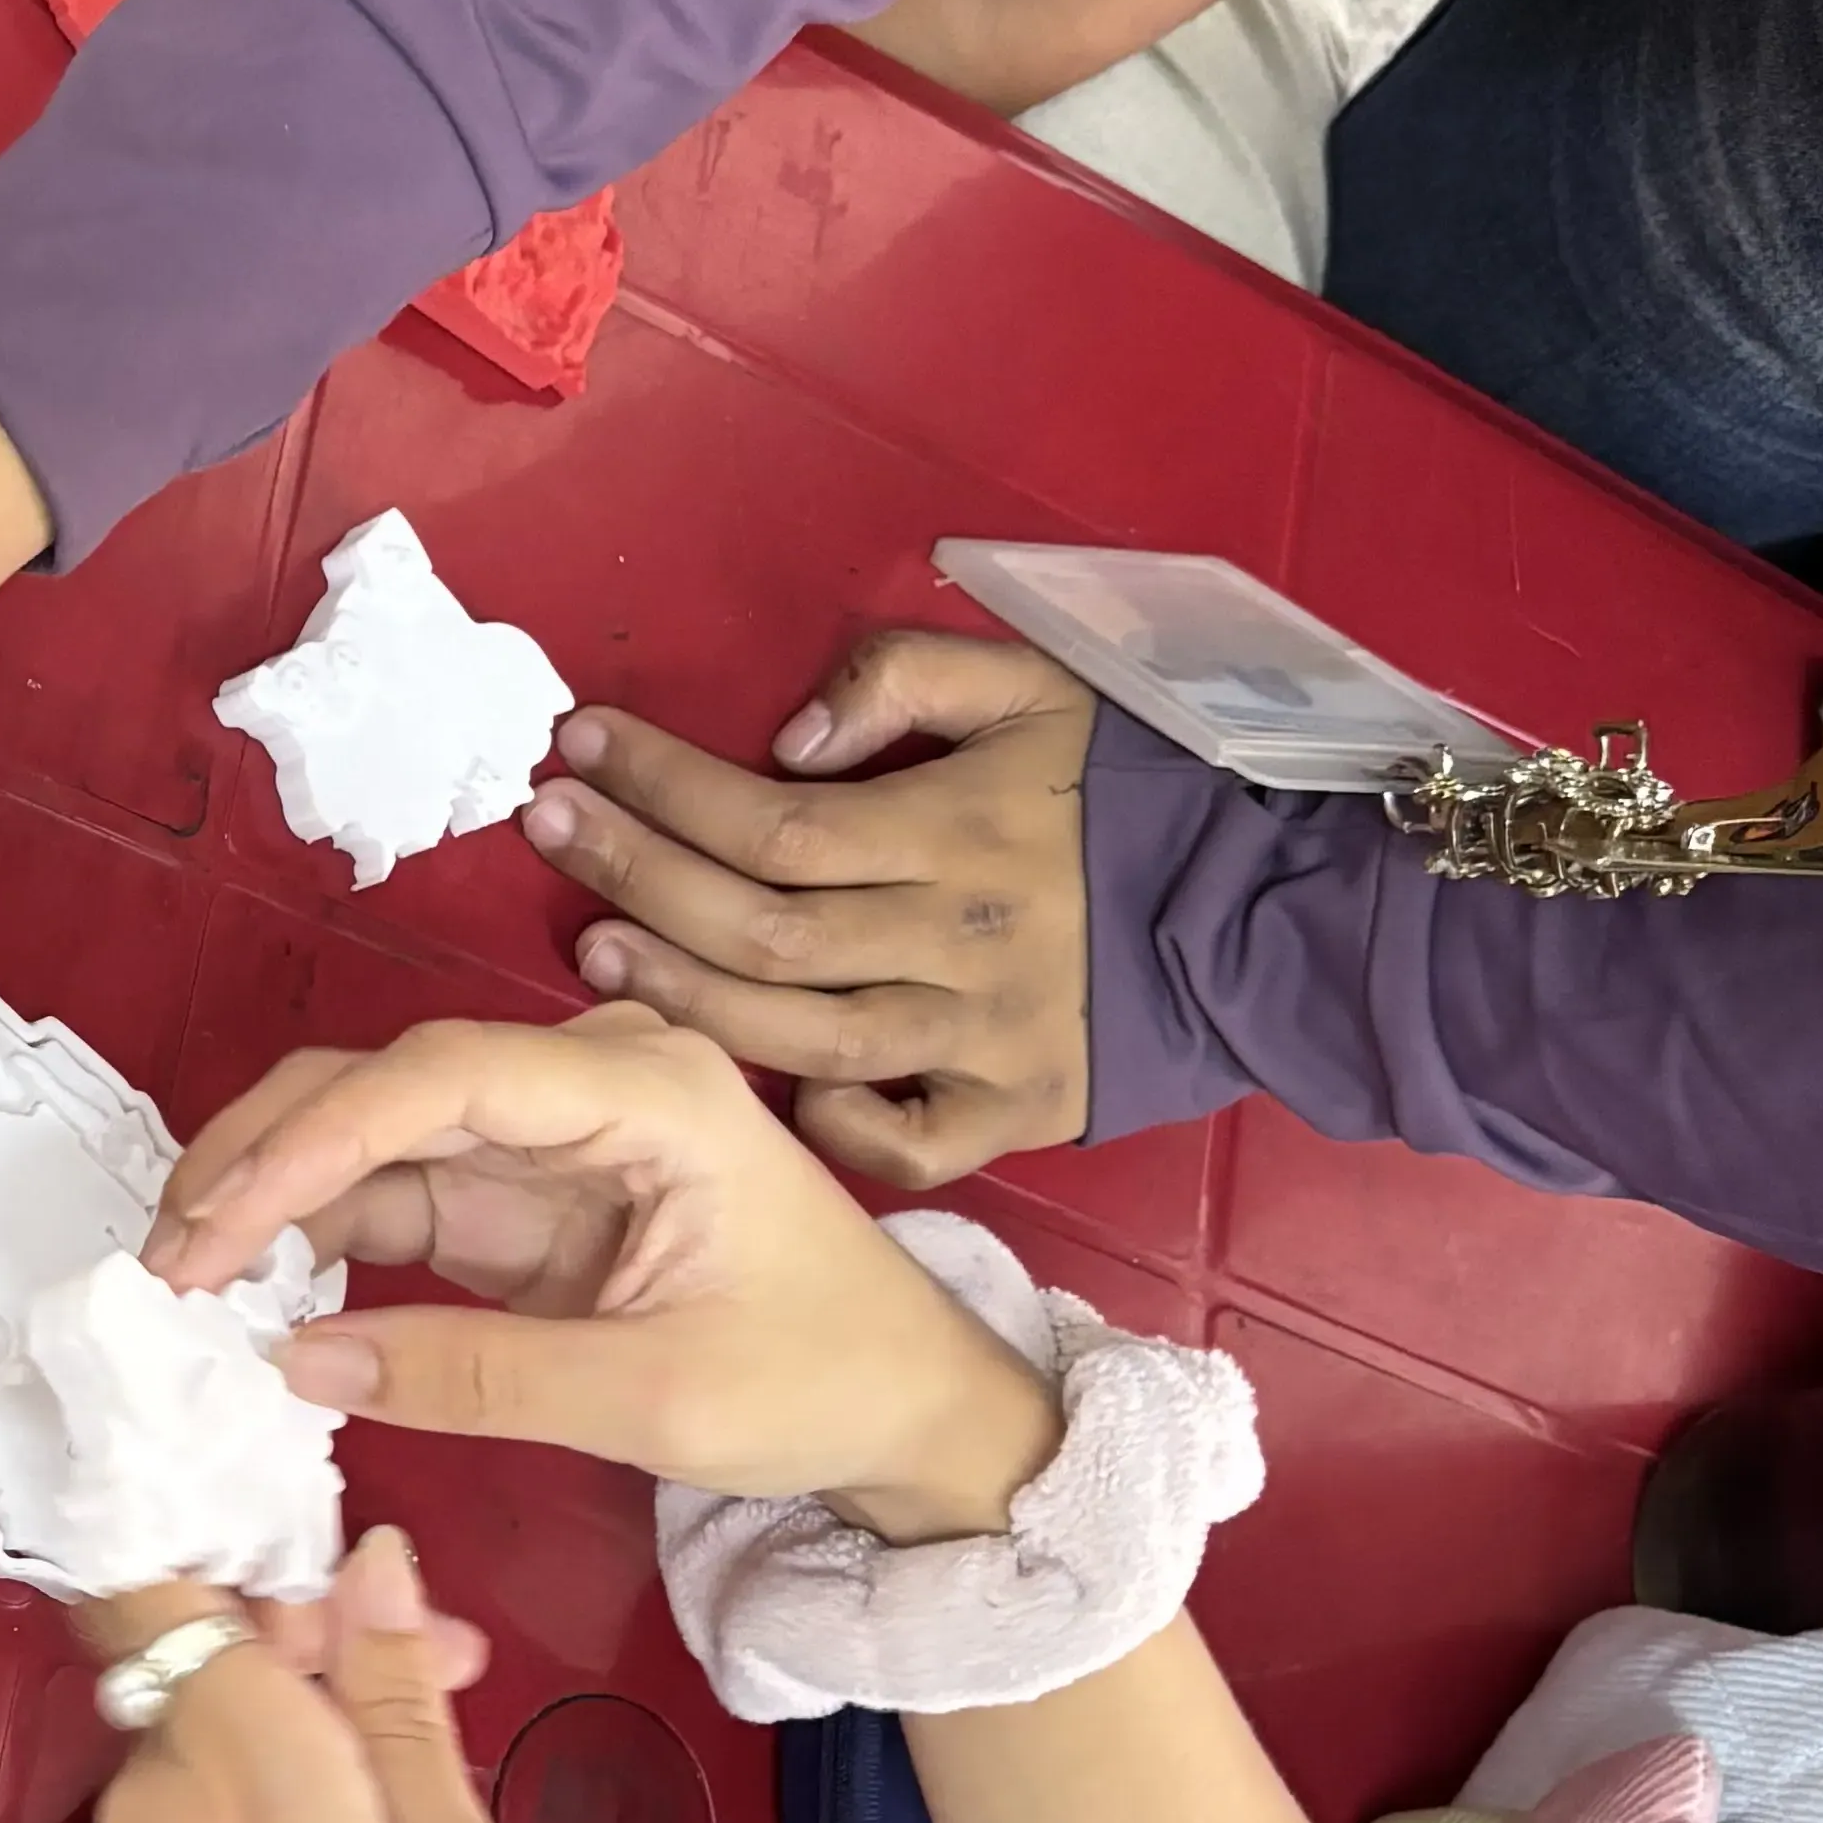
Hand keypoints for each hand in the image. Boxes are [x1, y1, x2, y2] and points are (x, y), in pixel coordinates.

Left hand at [69, 1540, 534, 1822]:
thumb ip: (402, 1717)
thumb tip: (366, 1563)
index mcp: (234, 1766)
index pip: (156, 1578)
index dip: (229, 1545)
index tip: (328, 1571)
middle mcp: (140, 1815)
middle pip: (197, 1671)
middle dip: (310, 1660)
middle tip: (449, 1694)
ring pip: (192, 1768)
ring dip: (287, 1762)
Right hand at [150, 1002, 1059, 1540]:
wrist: (913, 1407)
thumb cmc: (823, 1381)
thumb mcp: (657, 1400)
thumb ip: (477, 1379)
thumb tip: (298, 1358)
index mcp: (649, 1092)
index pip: (443, 1078)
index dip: (313, 1141)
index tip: (219, 1227)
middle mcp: (592, 1083)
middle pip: (388, 1083)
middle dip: (264, 1157)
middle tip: (165, 1258)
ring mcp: (556, 1136)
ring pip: (375, 1133)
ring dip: (274, 1194)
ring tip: (184, 1277)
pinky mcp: (532, 1197)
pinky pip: (399, 1192)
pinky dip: (318, 1234)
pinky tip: (252, 1285)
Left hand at [518, 630, 1096, 1185]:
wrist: (1273, 904)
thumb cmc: (1133, 786)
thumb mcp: (1037, 685)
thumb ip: (910, 678)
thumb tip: (791, 734)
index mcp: (959, 830)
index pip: (774, 819)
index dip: (664, 787)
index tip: (582, 747)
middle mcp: (958, 941)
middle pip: (764, 927)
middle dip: (637, 875)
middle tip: (550, 830)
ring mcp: (985, 1037)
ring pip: (805, 1037)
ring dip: (687, 996)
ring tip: (595, 949)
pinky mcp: (1016, 1110)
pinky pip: (907, 1143)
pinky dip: (833, 1127)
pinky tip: (763, 1090)